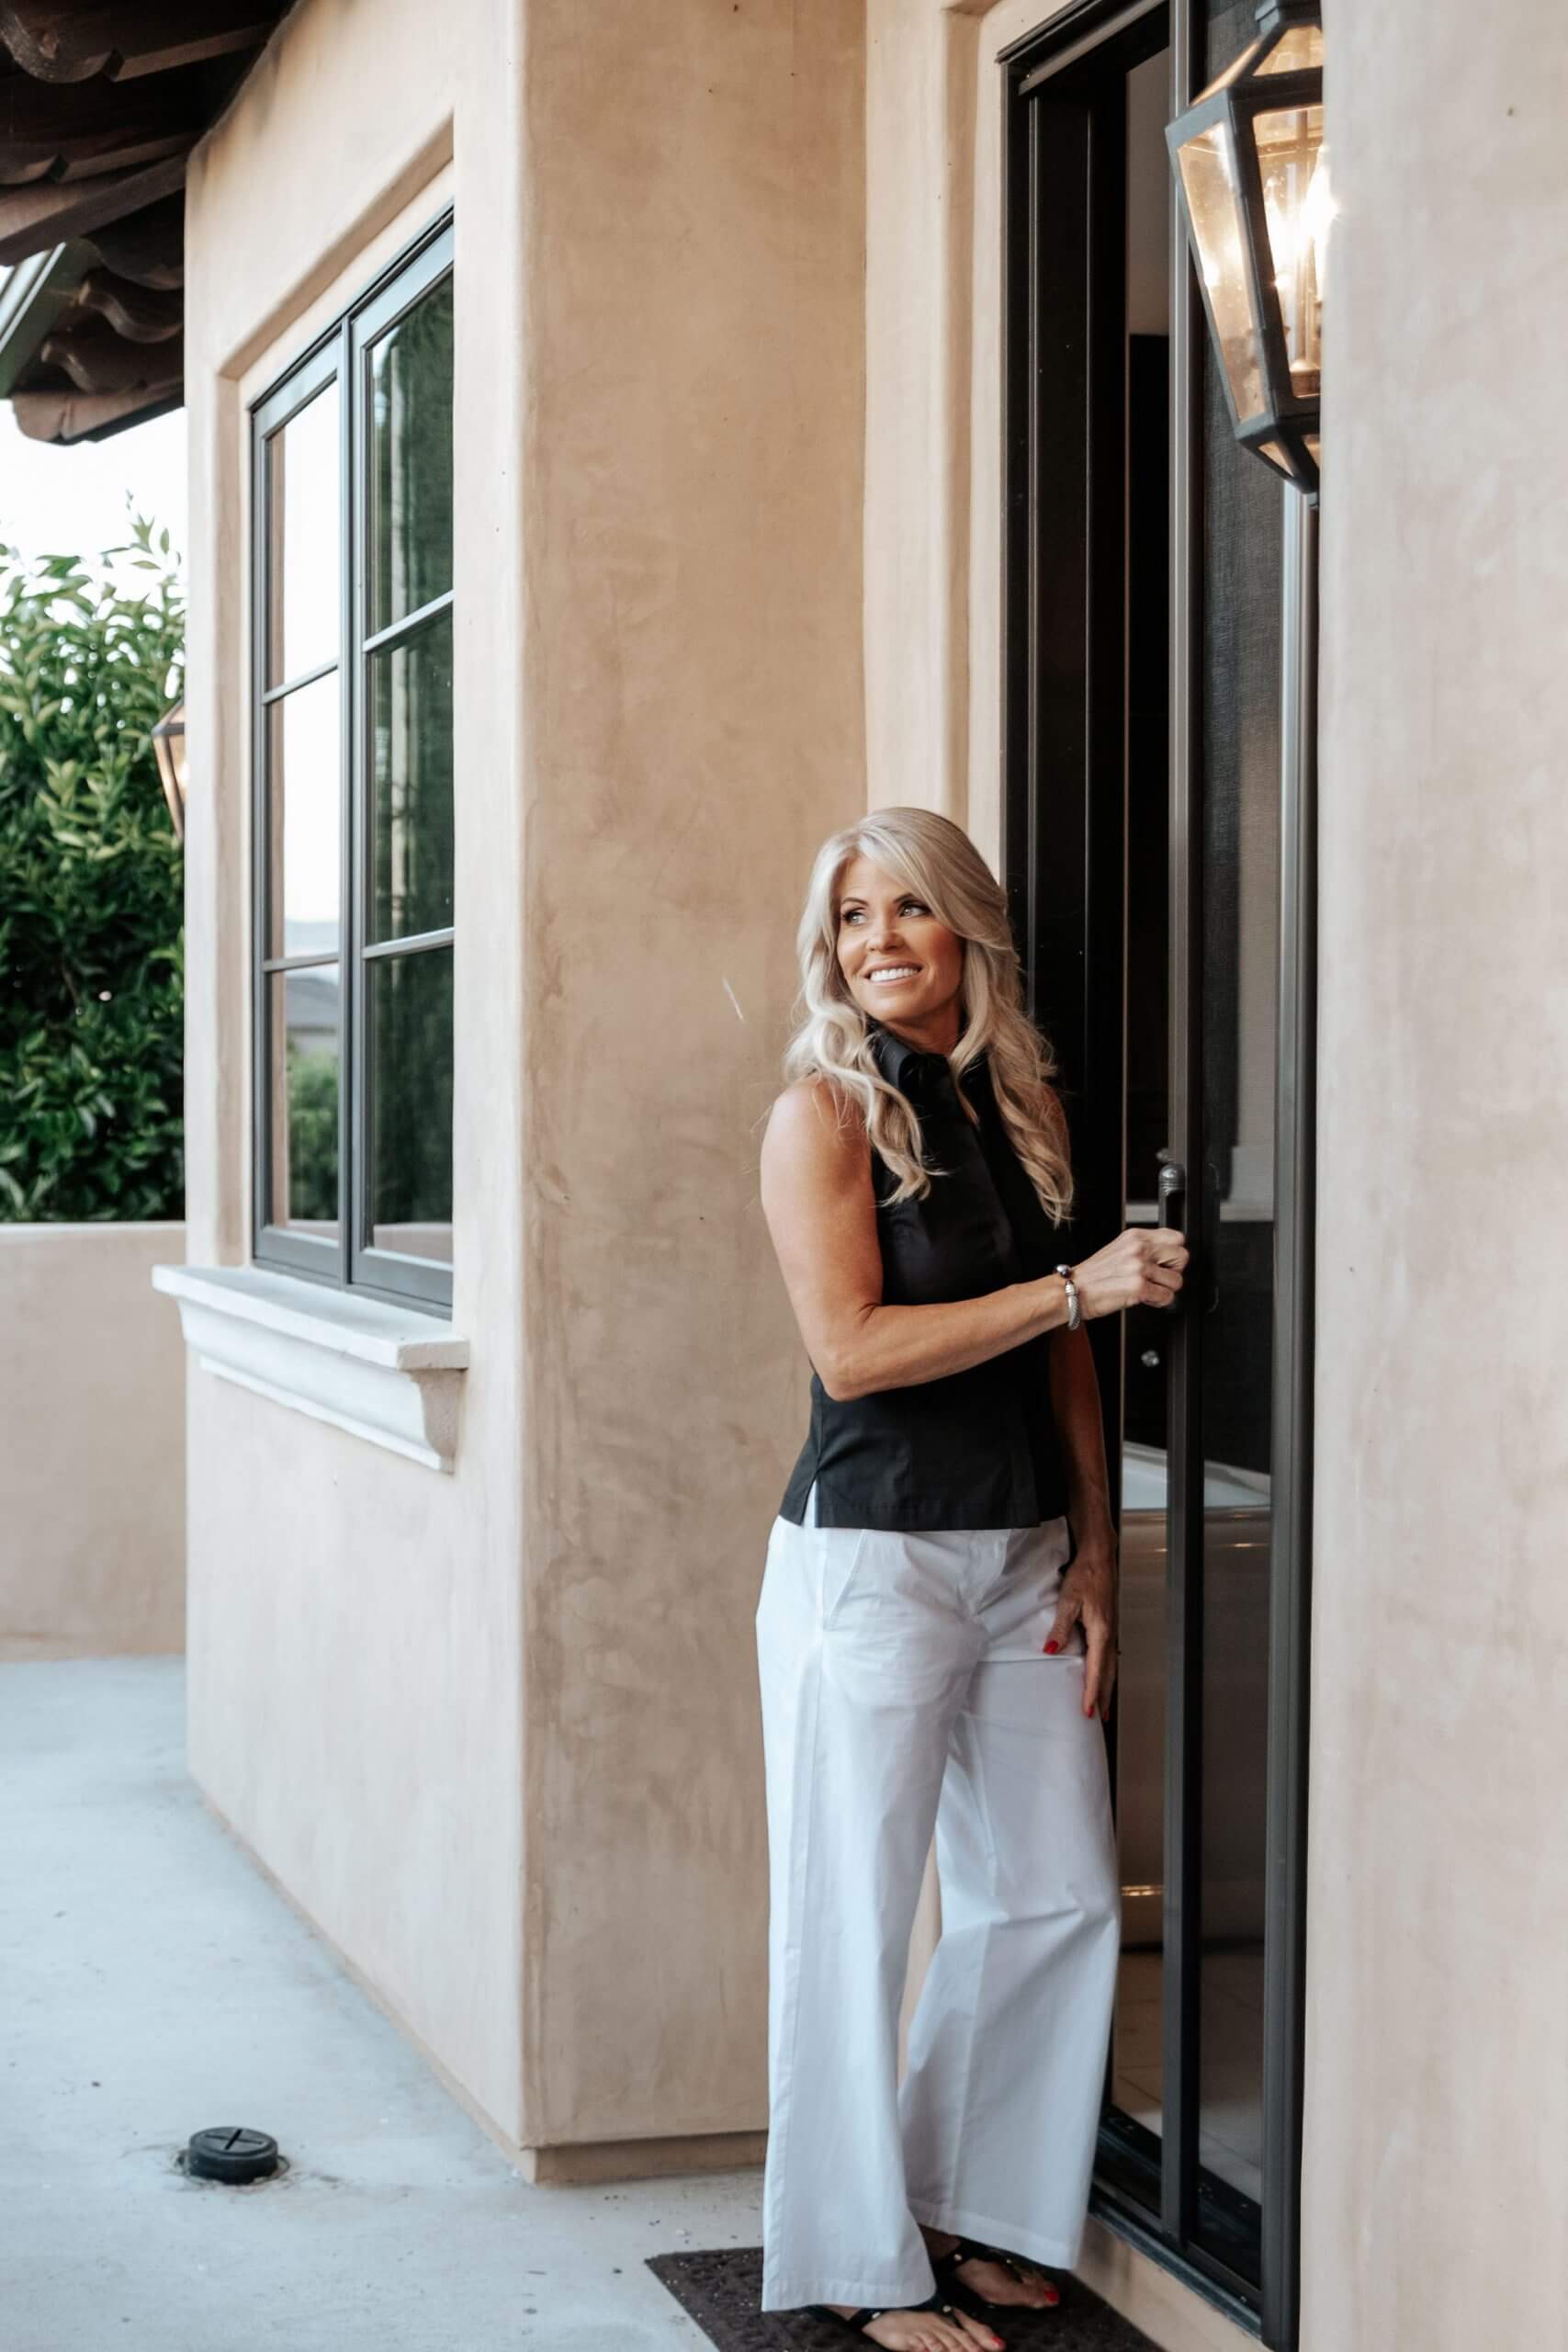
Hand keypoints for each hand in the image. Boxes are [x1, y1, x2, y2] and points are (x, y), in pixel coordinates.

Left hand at [1044, 1537, 1117, 1719]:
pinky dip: (1105, 1671)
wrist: (1100, 1558)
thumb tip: (1050, 1650)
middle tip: (1099, 1718)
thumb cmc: (1085, 1576)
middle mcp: (1109, 1634)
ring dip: (1106, 1686)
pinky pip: (1108, 1655)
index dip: (1091, 1692)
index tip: (1087, 1711)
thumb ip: (1060, 1627)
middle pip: (1107, 1673)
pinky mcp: (1108, 1625)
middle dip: (1103, 1696)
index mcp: (1101, 1631)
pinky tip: (1101, 1675)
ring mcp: (1111, 1630)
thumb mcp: (1068, 1600)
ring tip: (1103, 1705)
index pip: (1096, 1669)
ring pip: (1110, 1665)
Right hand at [1068, 1225, 1186, 1321]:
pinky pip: (1166, 1297)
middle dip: (1174, 1271)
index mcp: (1135, 1237)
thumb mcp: (1119, 1249)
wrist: (1074, 1290)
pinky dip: (1158, 1302)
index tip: (1166, 1262)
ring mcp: (1139, 1268)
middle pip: (1182, 1256)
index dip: (1174, 1253)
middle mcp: (1139, 1249)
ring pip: (1176, 1280)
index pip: (1176, 1237)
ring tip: (1148, 1289)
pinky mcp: (1139, 1288)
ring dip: (1165, 1289)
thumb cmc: (1094, 1275)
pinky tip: (1144, 1298)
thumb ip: (1142, 1247)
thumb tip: (1166, 1254)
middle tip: (1159, 1277)